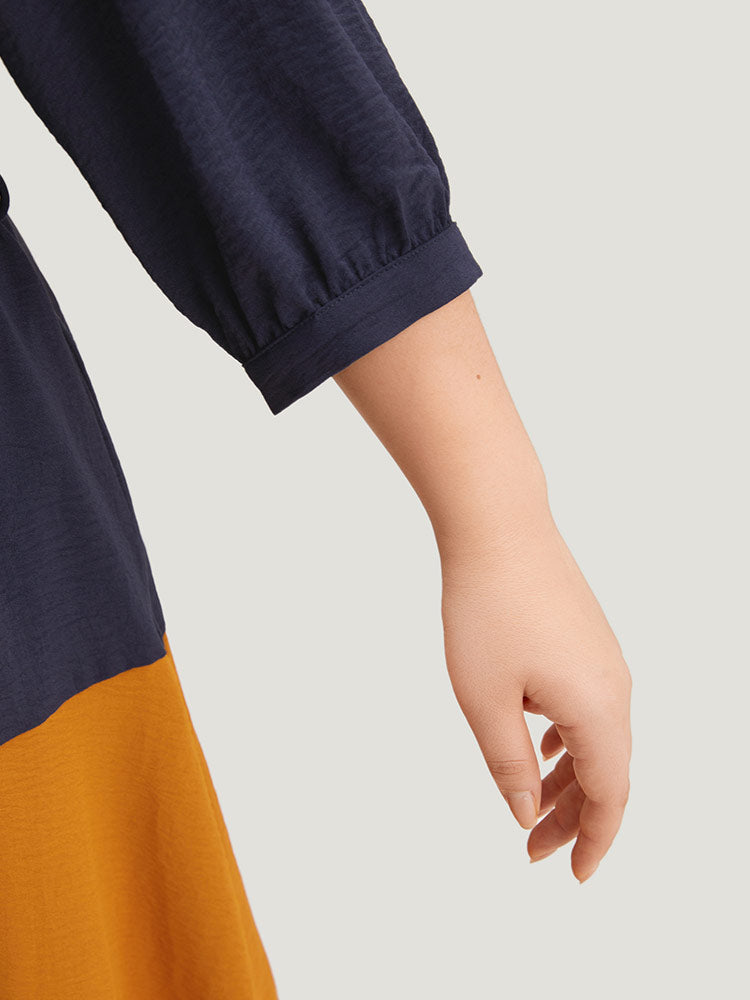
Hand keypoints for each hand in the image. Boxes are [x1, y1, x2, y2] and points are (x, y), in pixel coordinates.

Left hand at [439, 513, 631, 883]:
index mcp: (598, 709)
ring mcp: (605, 659)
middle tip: (532, 849)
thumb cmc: (486, 610)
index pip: (609, 797)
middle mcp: (615, 687)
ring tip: (534, 805)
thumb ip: (509, 766)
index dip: (593, 843)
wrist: (498, 528)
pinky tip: (544, 745)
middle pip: (607, 772)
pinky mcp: (589, 639)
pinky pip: (589, 706)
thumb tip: (528, 814)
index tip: (575, 877)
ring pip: (598, 739)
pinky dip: (569, 740)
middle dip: (573, 817)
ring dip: (569, 778)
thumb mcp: (485, 702)